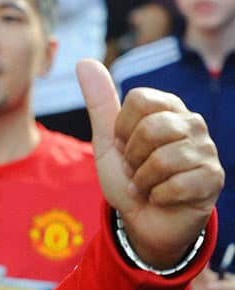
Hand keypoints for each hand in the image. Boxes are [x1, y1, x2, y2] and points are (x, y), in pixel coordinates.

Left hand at [78, 59, 222, 268]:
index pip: (140, 99)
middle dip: (133, 158)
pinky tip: (163, 198)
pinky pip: (175, 185)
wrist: (143, 221)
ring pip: (163, 159)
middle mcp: (192, 123)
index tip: (125, 146)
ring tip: (149, 185)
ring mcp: (206, 149)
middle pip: (151, 128)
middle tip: (138, 170)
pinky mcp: (212, 178)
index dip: (122, 129)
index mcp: (168, 109)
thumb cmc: (129, 179)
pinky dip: (159, 197)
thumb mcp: (107, 142)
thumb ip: (99, 103)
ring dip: (143, 181)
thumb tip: (83, 61)